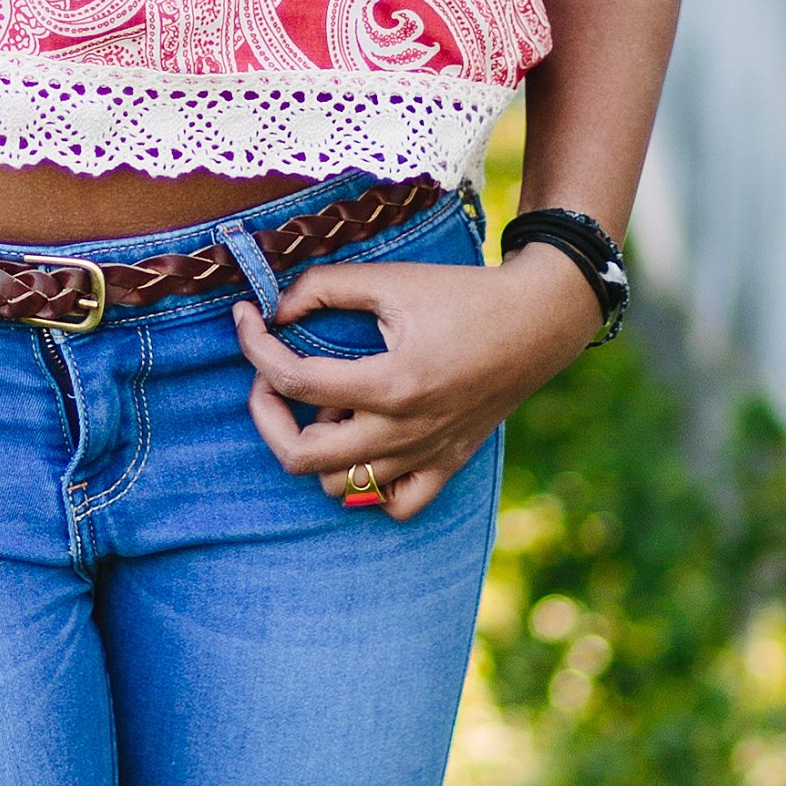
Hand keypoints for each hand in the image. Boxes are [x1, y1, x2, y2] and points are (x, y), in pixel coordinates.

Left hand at [234, 242, 601, 518]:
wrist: (537, 322)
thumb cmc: (464, 295)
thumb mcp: (392, 279)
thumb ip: (324, 288)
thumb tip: (274, 310)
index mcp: (392, 382)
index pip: (295, 381)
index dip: (255, 346)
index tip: (247, 319)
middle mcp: (406, 430)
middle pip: (301, 456)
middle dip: (266, 415)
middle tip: (270, 378)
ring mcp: (427, 455)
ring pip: (340, 486)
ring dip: (318, 446)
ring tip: (332, 404)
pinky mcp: (447, 464)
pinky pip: (395, 505)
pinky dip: (368, 486)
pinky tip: (364, 443)